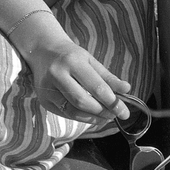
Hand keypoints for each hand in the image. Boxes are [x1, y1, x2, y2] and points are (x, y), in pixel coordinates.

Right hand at [9, 9, 131, 122]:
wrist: (43, 51)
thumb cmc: (71, 56)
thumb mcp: (91, 61)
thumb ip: (108, 77)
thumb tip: (127, 90)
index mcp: (72, 61)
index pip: (96, 86)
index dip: (112, 101)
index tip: (124, 112)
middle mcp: (57, 74)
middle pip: (82, 101)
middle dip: (102, 112)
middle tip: (115, 115)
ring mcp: (47, 89)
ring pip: (72, 111)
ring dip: (92, 118)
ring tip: (105, 118)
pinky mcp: (44, 100)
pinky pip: (65, 113)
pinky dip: (80, 117)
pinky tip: (91, 117)